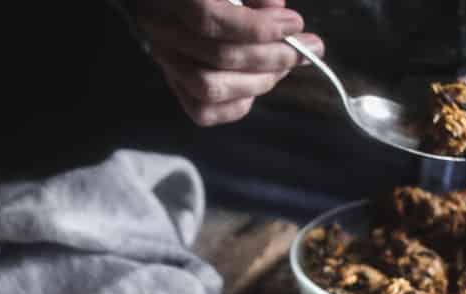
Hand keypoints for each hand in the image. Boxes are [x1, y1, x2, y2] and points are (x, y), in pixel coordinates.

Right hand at [136, 0, 322, 124]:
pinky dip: (238, 104)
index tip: (294, 23)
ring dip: (257, 82)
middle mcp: (160, 31)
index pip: (209, 19)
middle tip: (306, 49)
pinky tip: (258, 85)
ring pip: (210, 89)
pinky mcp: (175, 86)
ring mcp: (166, 63)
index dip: (256, 27)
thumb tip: (277, 9)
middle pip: (217, 57)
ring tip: (286, 66)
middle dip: (270, 57)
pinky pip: (204, 112)